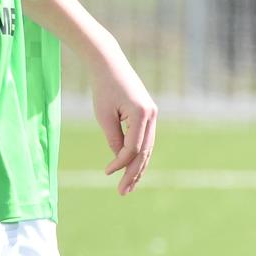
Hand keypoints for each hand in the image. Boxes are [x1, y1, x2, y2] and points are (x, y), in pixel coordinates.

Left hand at [87, 38, 156, 195]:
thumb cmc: (102, 87)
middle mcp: (151, 116)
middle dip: (134, 173)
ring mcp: (153, 115)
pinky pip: (146, 140)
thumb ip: (113, 138)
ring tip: (128, 186)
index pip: (133, 148)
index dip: (120, 163)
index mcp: (141, 114)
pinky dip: (139, 155)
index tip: (106, 173)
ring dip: (139, 168)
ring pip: (148, 148)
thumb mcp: (103, 114)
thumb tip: (119, 159)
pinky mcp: (148, 115)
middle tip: (123, 192)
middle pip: (145, 152)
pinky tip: (132, 168)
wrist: (109, 63)